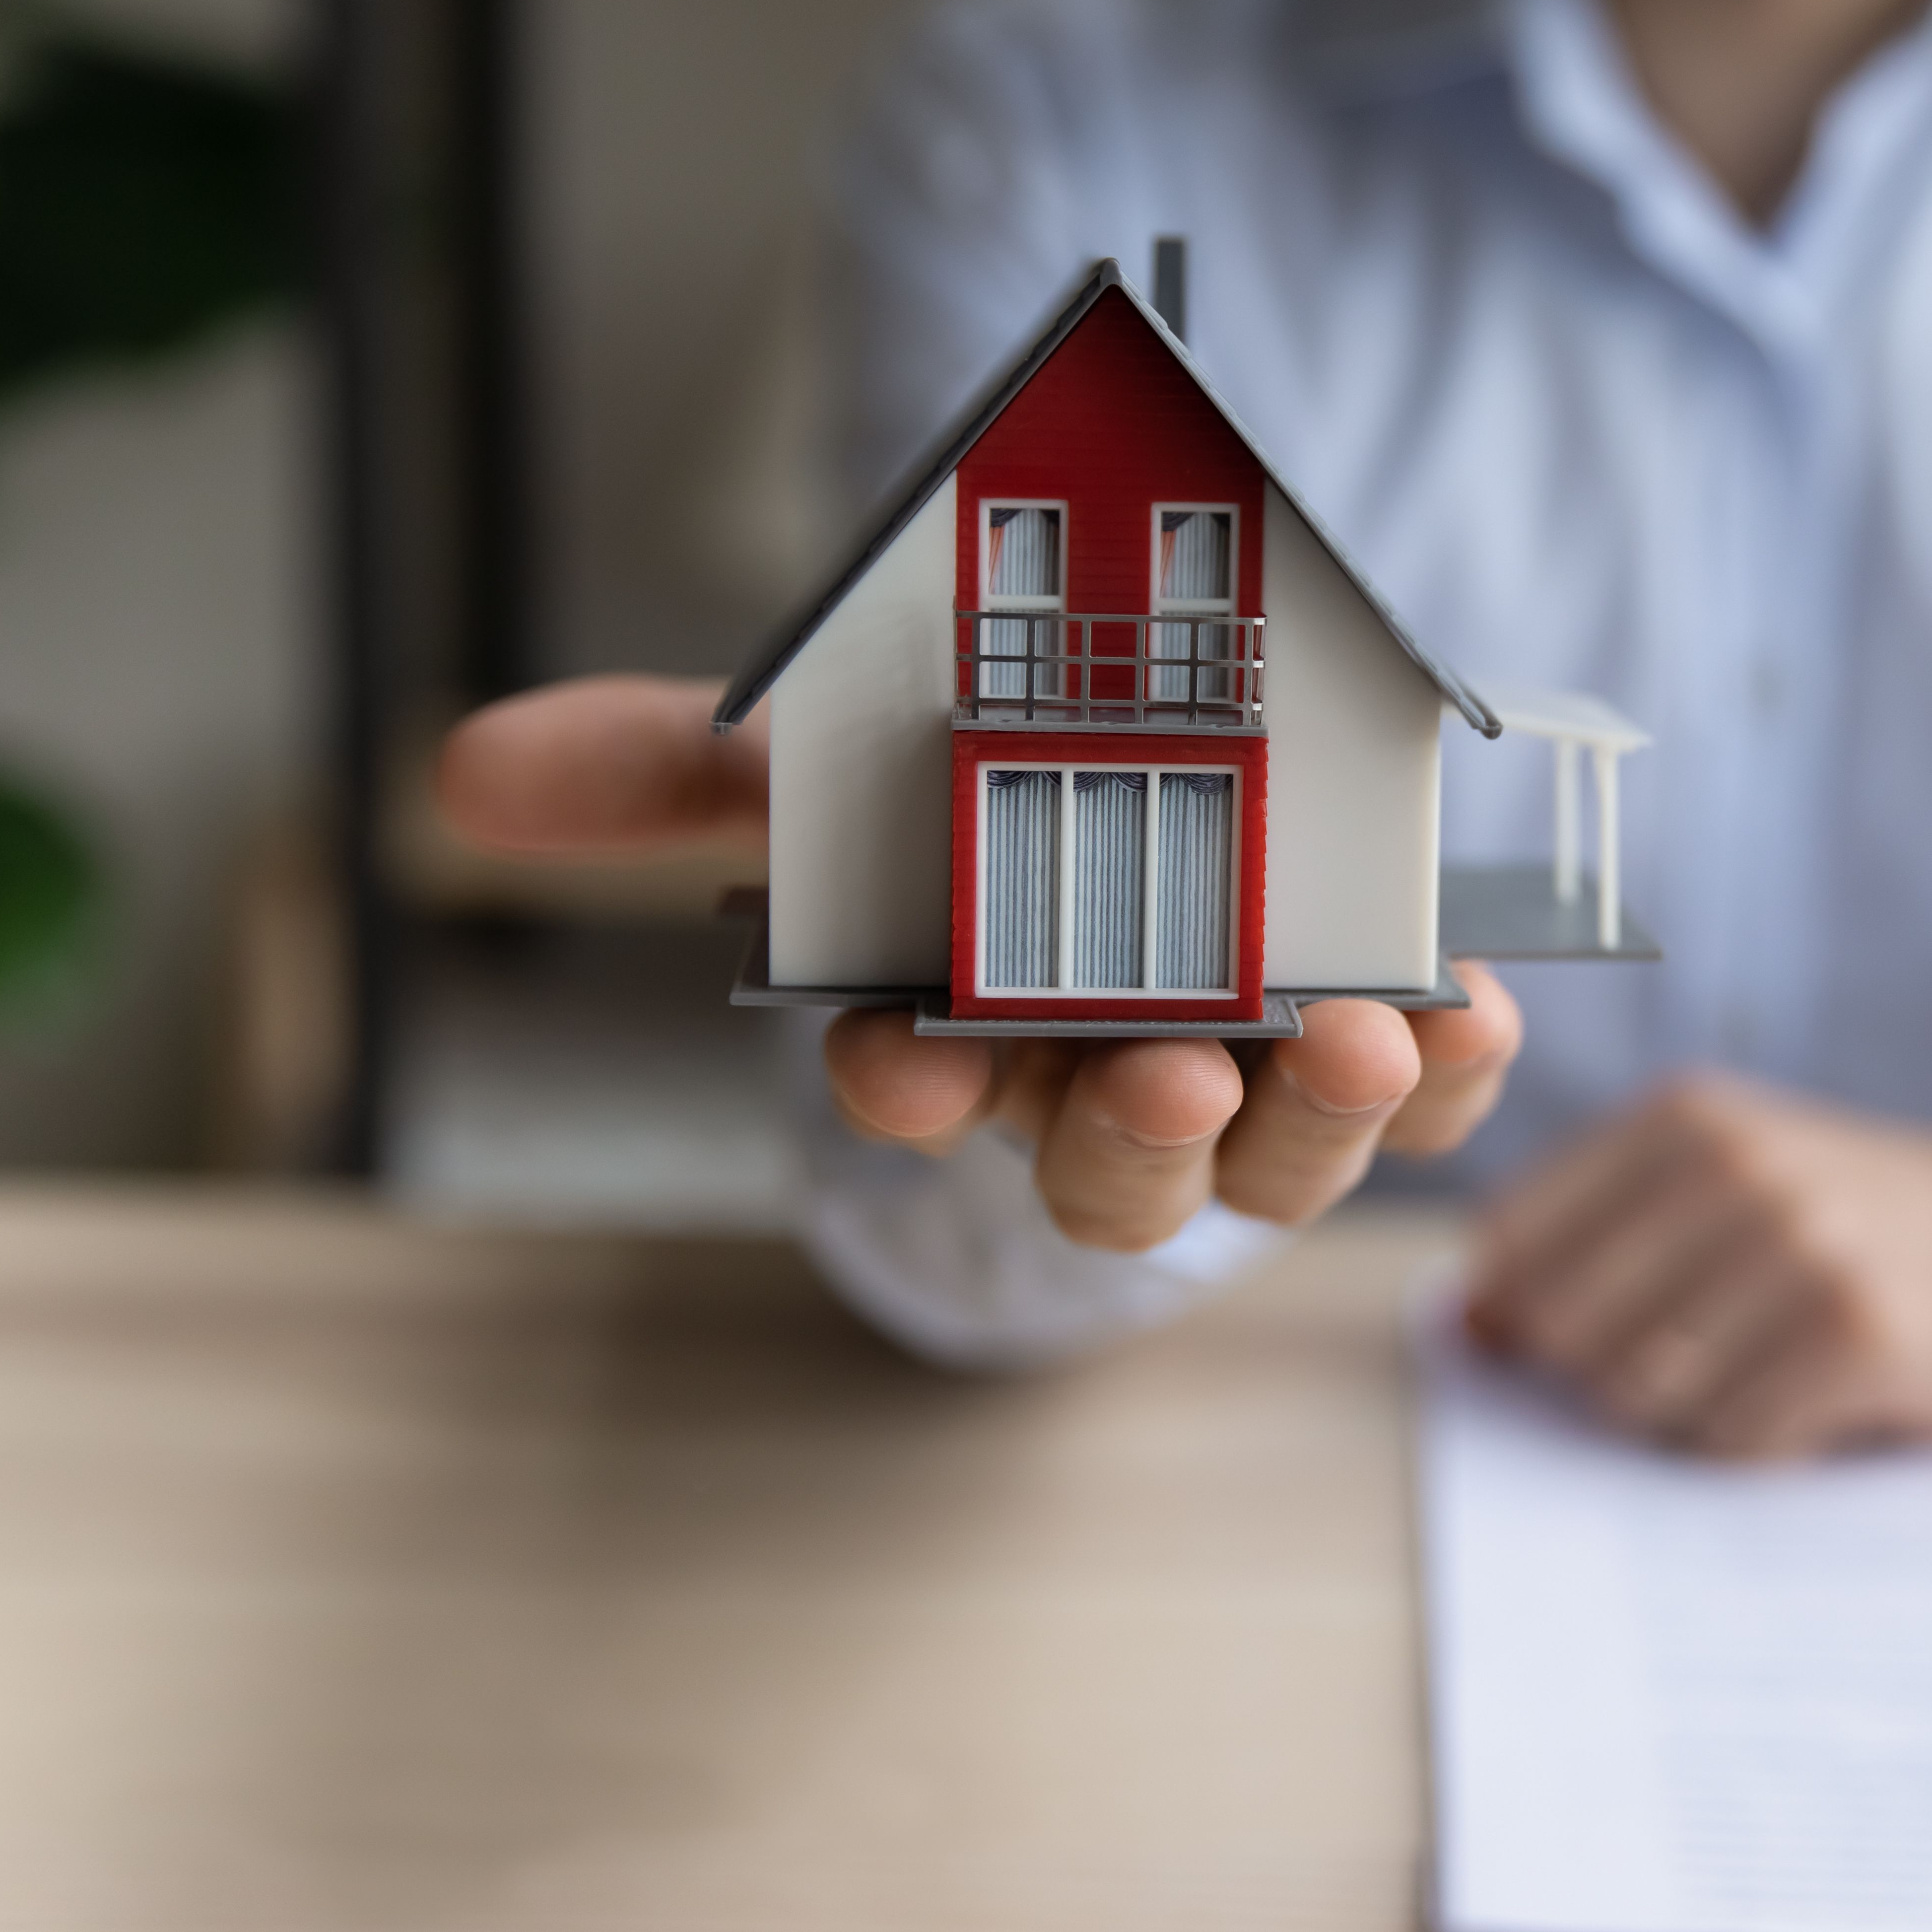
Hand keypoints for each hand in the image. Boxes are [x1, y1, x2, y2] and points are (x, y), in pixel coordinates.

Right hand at [438, 676, 1522, 1249]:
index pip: (921, 1087)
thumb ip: (680, 769)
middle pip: (1116, 1165)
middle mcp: (1112, 1086)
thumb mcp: (831, 769)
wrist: (1173, 795)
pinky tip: (1467, 1005)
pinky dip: (1458, 1061)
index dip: (912, 1082)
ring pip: (1287, 1148)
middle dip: (1134, 1138)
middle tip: (1163, 1078)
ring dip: (1318, 1110)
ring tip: (1356, 1038)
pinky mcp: (1391, 1051)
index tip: (906, 1057)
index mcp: (976, 1033)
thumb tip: (464, 767)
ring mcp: (1261, 1082)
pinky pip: (1437, 1091)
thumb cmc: (979, 816)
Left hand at [1467, 1072, 1931, 1458]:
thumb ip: (1595, 1242)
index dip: (1532, 1315)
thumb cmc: (1865, 1231)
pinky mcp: (1864, 1334)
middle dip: (1614, 1374)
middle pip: (1568, 1330)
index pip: (1515, 1243)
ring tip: (1768, 1373)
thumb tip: (1470, 1327)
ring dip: (1694, 1415)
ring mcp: (1804, 1246)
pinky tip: (1820, 1404)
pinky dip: (1765, 1444)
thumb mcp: (1730, 1190)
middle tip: (1709, 1359)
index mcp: (1687, 1118)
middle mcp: (1738, 1166)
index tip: (1597, 1330)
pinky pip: (1735, 1440)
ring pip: (1643, 1394)